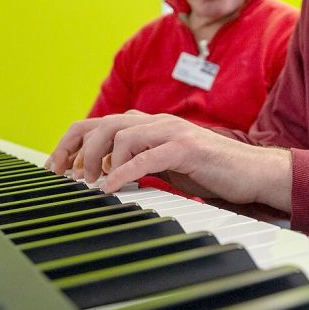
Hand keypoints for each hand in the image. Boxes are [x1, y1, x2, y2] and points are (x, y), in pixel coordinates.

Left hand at [46, 111, 291, 210]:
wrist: (253, 173)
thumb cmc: (211, 172)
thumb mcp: (164, 167)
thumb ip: (136, 164)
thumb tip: (103, 176)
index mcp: (148, 125)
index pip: (97, 125)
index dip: (70, 145)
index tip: (55, 169)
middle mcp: (156, 122)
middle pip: (101, 125)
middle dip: (75, 151)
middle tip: (65, 178)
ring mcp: (170, 132)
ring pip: (119, 135)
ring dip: (97, 161)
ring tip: (89, 184)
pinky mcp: (185, 148)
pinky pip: (145, 157)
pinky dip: (122, 172)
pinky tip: (108, 187)